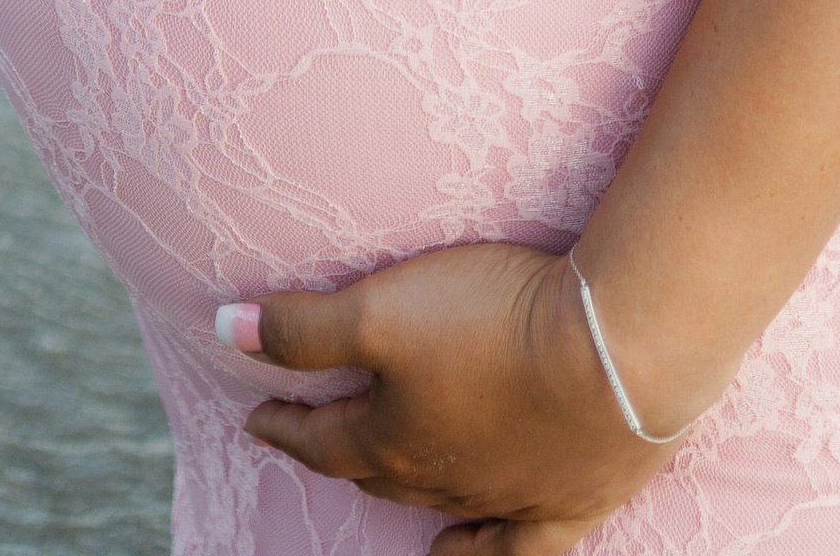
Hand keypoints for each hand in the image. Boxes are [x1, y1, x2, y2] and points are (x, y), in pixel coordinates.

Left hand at [229, 242, 673, 550]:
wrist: (616, 353)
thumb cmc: (494, 323)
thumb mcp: (381, 309)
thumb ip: (303, 326)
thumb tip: (223, 327)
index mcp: (391, 436)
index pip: (320, 438)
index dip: (285, 423)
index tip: (257, 412)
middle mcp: (441, 478)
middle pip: (375, 469)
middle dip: (338, 450)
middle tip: (316, 430)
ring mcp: (504, 497)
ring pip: (437, 504)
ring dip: (401, 488)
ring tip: (377, 474)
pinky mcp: (566, 502)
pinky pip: (515, 551)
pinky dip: (482, 555)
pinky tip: (460, 552)